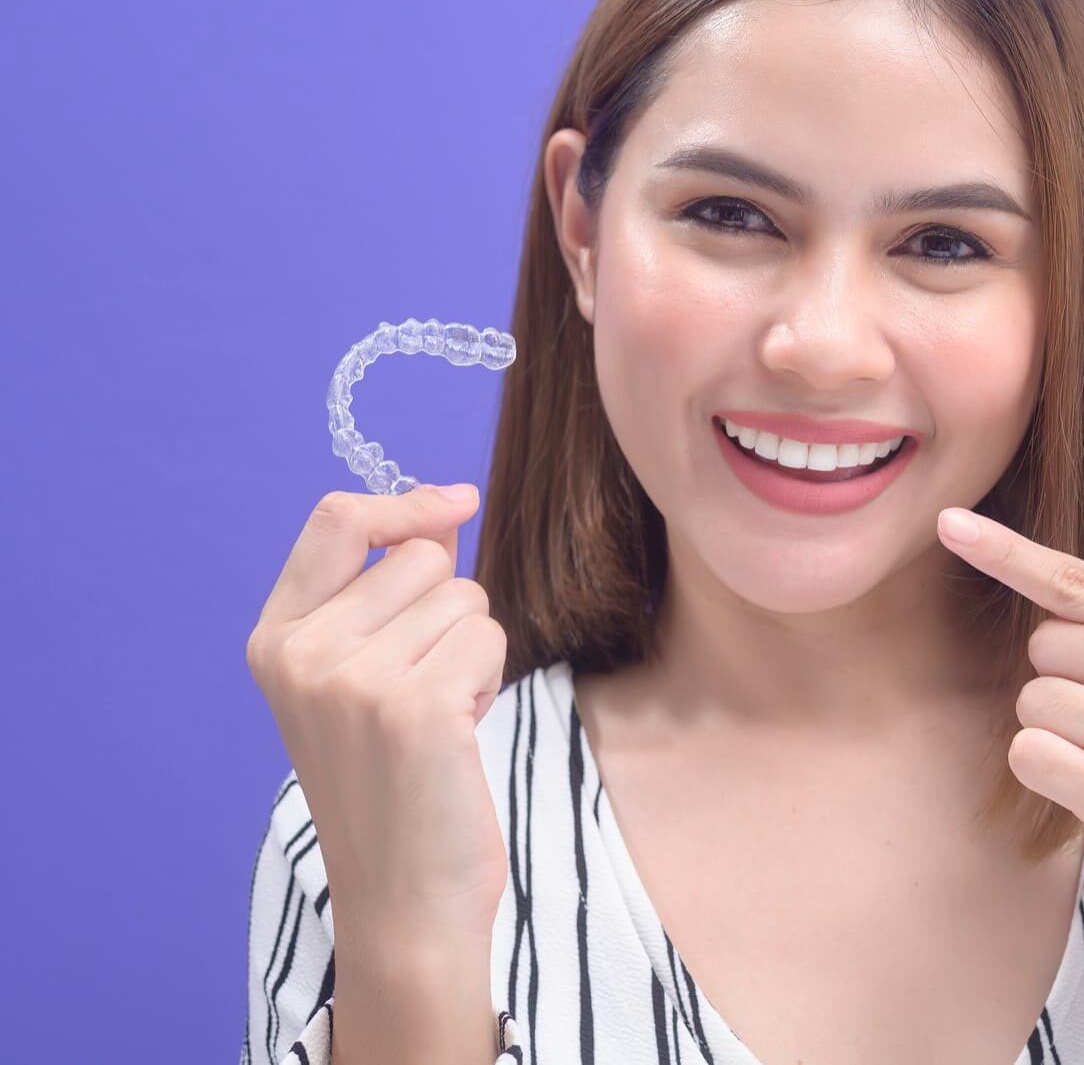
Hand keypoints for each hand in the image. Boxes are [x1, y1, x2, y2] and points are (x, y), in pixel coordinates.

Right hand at [246, 484, 510, 951]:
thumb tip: (444, 507)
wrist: (403, 899)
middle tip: (424, 689)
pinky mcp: (414, 707)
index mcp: (275, 640)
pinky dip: (489, 680)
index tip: (457, 503)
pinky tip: (458, 736)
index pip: (337, 521)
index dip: (405, 504)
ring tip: (438, 720)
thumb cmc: (395, 784)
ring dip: (471, 651)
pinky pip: (487, 637)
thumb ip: (390, 591)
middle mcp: (303, 655)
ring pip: (464, 597)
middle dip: (447, 611)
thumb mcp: (363, 676)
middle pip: (422, 557)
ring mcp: (353, 681)